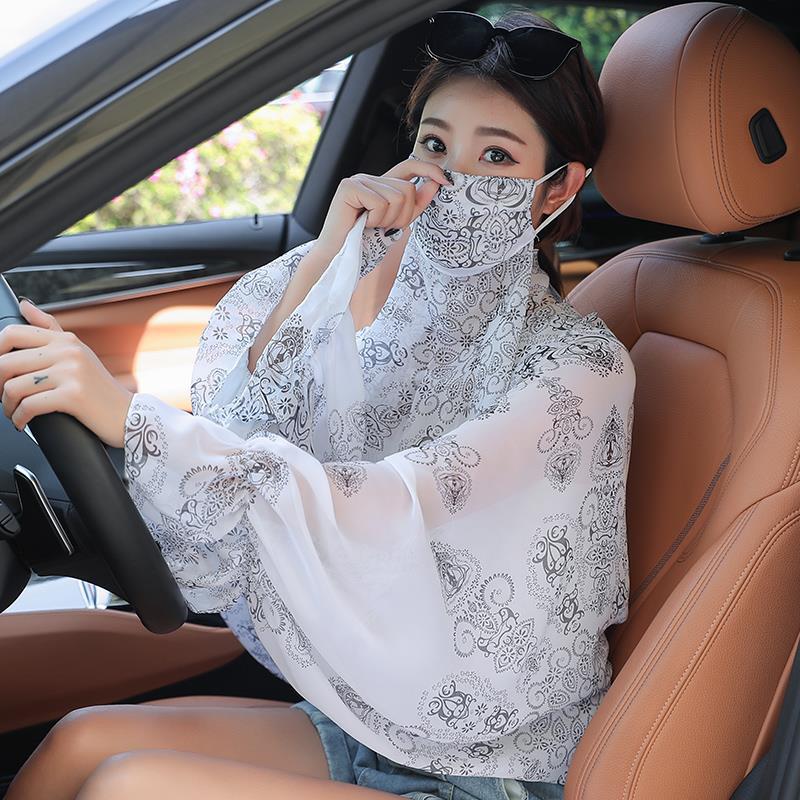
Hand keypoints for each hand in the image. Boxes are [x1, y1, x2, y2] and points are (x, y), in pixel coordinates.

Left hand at [0, 299, 133, 447]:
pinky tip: (23, 422)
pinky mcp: (73, 396)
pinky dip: (20, 418)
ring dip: (7, 406)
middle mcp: (68, 352)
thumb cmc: (100, 389)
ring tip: (14, 412)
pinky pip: (29, 406)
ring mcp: (71, 372)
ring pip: (13, 387)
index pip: (13, 333)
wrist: (128, 416)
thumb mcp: (78, 353)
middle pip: (5, 363)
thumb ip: (50, 328)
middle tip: (3, 397)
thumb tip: (24, 305)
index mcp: (66, 340)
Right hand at [314, 157, 451, 256]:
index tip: (447, 182)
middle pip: (407, 189)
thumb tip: (436, 184)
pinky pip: (380, 202)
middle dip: (402, 216)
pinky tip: (362, 224)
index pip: (410, 166)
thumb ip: (415, 205)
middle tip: (384, 228)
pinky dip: (375, 219)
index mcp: (380, 185)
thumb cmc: (365, 243)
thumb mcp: (397, 223)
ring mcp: (359, 180)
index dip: (430, 169)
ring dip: (388, 220)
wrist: (339, 257)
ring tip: (371, 227)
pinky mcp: (349, 187)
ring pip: (397, 196)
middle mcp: (370, 178)